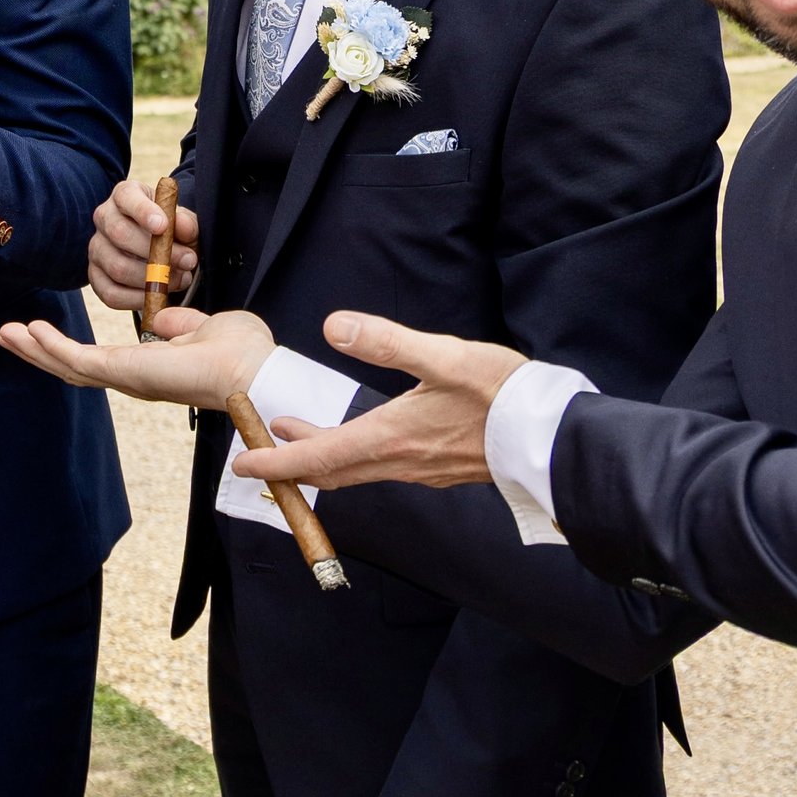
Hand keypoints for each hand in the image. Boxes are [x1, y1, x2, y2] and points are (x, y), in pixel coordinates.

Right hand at [0, 306, 275, 410]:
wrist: (251, 368)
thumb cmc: (240, 352)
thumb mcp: (204, 327)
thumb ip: (180, 324)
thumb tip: (162, 320)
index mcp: (147, 369)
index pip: (97, 361)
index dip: (66, 349)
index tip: (41, 333)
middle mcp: (131, 378)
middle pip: (72, 368)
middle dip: (38, 352)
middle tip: (8, 334)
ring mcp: (125, 378)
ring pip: (68, 366)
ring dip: (35, 349)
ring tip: (7, 332)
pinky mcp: (124, 371)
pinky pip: (79, 359)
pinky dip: (53, 345)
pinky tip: (31, 329)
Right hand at [87, 175, 200, 310]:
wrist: (160, 251)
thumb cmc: (171, 230)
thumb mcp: (183, 222)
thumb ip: (186, 223)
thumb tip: (182, 228)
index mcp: (125, 196)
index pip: (127, 197)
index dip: (143, 211)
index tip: (163, 226)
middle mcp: (104, 218)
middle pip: (119, 233)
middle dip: (156, 252)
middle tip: (187, 261)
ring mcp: (96, 248)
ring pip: (117, 267)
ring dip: (152, 278)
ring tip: (180, 279)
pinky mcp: (95, 276)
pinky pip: (111, 293)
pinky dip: (137, 299)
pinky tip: (156, 294)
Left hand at [234, 313, 525, 494]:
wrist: (553, 435)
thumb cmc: (501, 394)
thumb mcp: (442, 356)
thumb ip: (385, 342)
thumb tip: (333, 326)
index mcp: (390, 438)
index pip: (319, 457)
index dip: (276, 462)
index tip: (243, 463)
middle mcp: (400, 462)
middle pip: (331, 470)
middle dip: (290, 461)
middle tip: (257, 449)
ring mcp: (421, 468)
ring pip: (356, 469)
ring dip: (321, 454)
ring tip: (296, 432)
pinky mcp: (440, 466)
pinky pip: (382, 466)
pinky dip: (353, 454)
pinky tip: (360, 435)